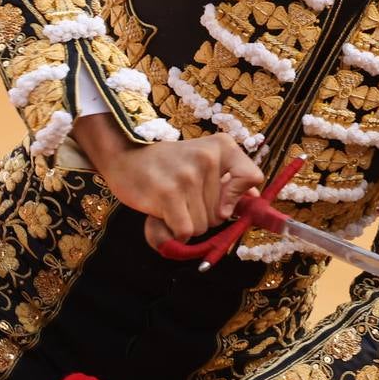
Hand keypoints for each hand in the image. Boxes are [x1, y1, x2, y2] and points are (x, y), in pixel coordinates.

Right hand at [70, 119, 262, 244]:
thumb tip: (253, 198)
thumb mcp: (203, 160)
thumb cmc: (167, 164)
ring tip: (170, 203)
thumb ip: (230, 180)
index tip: (223, 201)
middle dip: (202, 215)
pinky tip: (162, 216)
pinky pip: (185, 231)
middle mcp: (207, 158)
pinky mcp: (168, 194)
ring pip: (202, 226)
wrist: (124, 156)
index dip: (238, 198)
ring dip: (185, 223)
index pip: (252, 177)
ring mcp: (187, 176)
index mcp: (221, 147)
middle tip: (181, 197)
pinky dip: (173, 232)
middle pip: (221, 215)